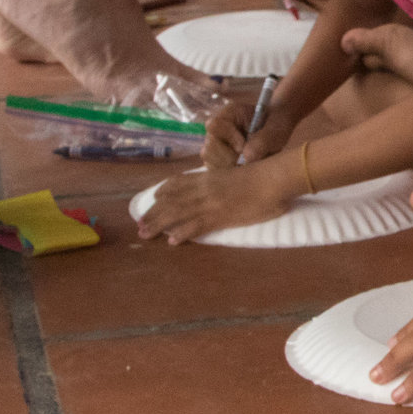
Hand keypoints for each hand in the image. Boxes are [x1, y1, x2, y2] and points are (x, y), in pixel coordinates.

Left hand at [134, 157, 301, 242]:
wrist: (272, 178)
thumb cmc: (263, 174)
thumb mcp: (239, 172)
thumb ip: (228, 178)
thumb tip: (226, 185)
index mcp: (209, 177)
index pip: (180, 182)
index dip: (164, 191)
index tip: (154, 197)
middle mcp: (204, 189)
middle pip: (172, 201)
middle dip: (153, 212)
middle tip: (140, 224)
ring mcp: (210, 203)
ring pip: (177, 213)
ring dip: (158, 224)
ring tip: (145, 234)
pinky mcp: (220, 217)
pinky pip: (196, 226)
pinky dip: (182, 233)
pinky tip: (172, 241)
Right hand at [202, 89, 300, 169]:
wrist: (276, 129)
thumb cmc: (276, 124)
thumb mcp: (276, 129)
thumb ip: (264, 140)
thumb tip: (247, 157)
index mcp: (230, 113)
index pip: (216, 125)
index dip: (228, 138)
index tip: (242, 148)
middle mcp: (218, 128)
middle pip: (209, 146)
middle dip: (228, 158)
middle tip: (246, 161)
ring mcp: (215, 143)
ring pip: (209, 159)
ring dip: (227, 166)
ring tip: (246, 164)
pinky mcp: (217, 157)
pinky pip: (213, 169)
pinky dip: (227, 174)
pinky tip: (242, 170)